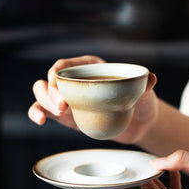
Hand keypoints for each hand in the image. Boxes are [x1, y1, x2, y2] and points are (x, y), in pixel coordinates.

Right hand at [28, 55, 156, 143]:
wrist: (136, 123)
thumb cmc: (139, 103)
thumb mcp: (143, 93)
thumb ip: (143, 87)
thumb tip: (150, 78)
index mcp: (90, 69)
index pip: (66, 64)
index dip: (56, 70)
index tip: (56, 80)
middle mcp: (75, 82)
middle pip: (51, 81)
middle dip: (50, 91)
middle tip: (63, 106)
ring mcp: (69, 99)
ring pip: (43, 95)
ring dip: (43, 102)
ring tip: (53, 114)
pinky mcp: (66, 116)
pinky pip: (46, 112)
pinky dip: (38, 113)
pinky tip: (40, 120)